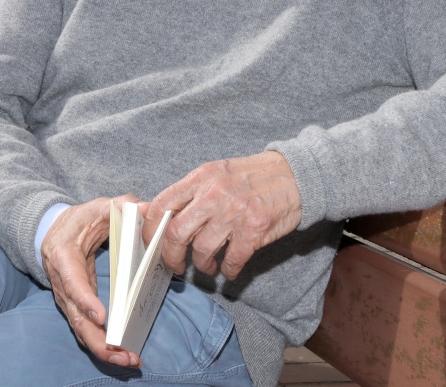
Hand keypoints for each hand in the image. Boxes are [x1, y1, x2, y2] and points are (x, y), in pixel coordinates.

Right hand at [41, 196, 142, 366]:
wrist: (54, 231)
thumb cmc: (80, 219)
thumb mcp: (99, 206)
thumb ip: (123, 204)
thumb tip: (147, 208)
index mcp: (64, 256)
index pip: (72, 282)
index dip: (85, 301)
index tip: (102, 317)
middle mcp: (62, 284)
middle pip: (76, 319)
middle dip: (99, 340)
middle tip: (123, 353)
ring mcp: (68, 300)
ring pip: (81, 331)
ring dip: (104, 350)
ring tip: (129, 361)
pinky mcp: (77, 308)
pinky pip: (87, 330)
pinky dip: (104, 345)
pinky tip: (124, 354)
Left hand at [145, 151, 300, 280]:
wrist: (296, 175)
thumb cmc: (254, 176)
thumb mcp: (217, 173)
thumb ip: (188, 192)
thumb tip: (151, 212)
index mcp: (202, 176)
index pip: (162, 204)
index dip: (149, 229)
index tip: (151, 244)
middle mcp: (215, 193)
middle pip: (176, 232)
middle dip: (170, 257)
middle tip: (175, 266)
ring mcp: (235, 212)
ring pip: (202, 250)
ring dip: (202, 266)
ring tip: (208, 267)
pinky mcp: (254, 230)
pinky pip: (232, 261)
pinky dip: (228, 271)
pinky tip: (230, 270)